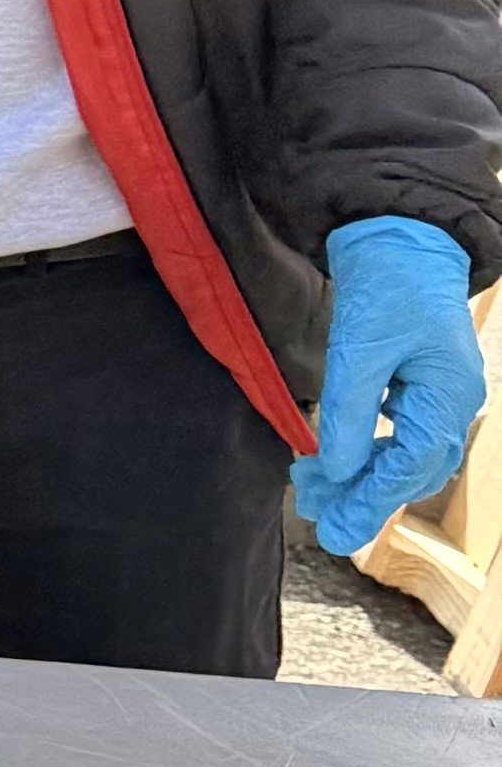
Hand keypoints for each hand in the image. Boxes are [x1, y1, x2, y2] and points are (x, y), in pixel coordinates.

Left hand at [291, 215, 486, 558]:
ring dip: (361, 475)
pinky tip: (338, 457)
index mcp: (448, 395)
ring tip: (313, 491)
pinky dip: (368, 449)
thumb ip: (347, 412)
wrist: (400, 235)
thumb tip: (335, 470)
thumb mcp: (359, 348)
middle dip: (363, 496)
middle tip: (318, 521)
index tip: (335, 530)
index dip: (370, 501)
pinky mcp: (422, 382)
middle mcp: (453, 401)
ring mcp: (441, 393)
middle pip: (411, 469)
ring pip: (406, 454)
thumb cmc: (386, 284)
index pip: (410, 466)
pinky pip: (401, 432)